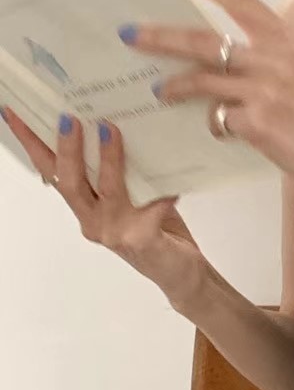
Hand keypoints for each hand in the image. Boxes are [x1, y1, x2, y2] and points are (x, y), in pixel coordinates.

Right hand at [0, 106, 207, 307]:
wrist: (180, 275)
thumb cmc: (157, 232)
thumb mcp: (132, 197)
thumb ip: (119, 172)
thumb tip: (111, 124)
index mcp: (87, 208)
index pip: (53, 172)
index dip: (32, 144)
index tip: (14, 114)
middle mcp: (95, 222)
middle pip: (70, 182)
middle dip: (67, 148)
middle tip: (69, 118)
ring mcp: (116, 233)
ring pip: (105, 191)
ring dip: (107, 159)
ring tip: (109, 130)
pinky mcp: (142, 240)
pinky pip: (151, 211)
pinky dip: (163, 195)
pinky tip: (172, 185)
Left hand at [123, 0, 293, 205]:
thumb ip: (271, 59)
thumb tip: (227, 60)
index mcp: (287, 40)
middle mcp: (273, 58)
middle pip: (203, 39)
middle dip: (160, 35)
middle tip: (129, 33)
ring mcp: (264, 90)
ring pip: (202, 79)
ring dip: (173, 85)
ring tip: (157, 90)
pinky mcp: (258, 123)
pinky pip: (219, 118)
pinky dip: (215, 125)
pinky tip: (219, 130)